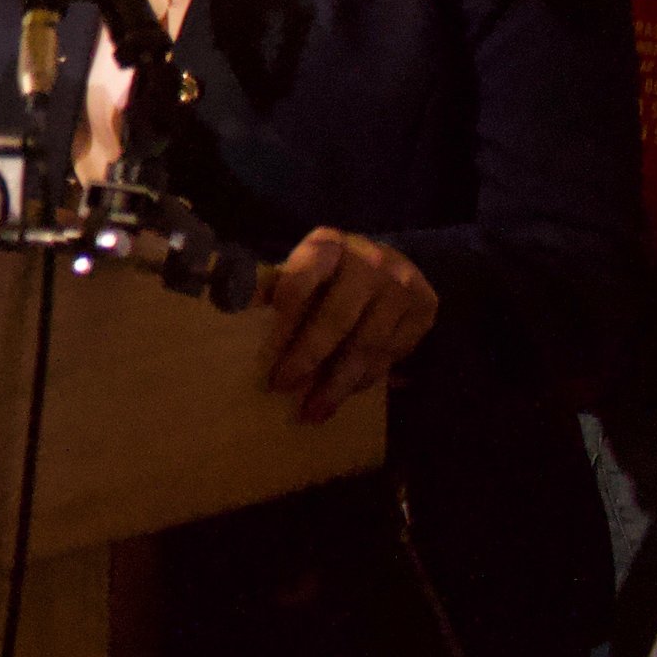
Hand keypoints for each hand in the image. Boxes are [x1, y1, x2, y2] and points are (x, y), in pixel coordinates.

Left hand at [260, 227, 437, 421]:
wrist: (394, 266)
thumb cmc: (332, 274)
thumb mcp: (304, 268)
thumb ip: (276, 287)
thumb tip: (232, 304)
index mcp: (328, 245)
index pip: (303, 275)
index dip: (286, 306)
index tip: (268, 340)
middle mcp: (369, 261)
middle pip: (336, 317)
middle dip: (307, 356)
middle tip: (281, 385)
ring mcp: (401, 286)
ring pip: (366, 344)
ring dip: (336, 383)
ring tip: (311, 411)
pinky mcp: (424, 310)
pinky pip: (390, 355)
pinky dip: (363, 380)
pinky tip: (342, 396)